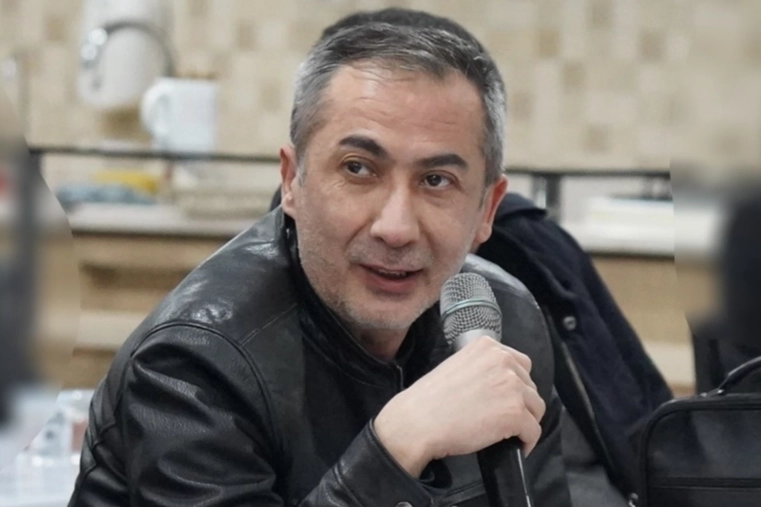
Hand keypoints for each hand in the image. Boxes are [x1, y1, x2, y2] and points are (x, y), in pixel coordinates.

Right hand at [373, 336, 545, 476]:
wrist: (418, 421)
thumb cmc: (430, 399)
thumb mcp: (457, 365)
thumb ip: (482, 367)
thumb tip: (499, 385)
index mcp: (488, 346)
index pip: (520, 364)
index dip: (516, 384)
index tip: (507, 398)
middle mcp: (503, 361)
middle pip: (530, 386)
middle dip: (521, 403)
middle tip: (504, 418)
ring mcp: (512, 386)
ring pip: (536, 408)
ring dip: (525, 421)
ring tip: (509, 433)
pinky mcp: (515, 413)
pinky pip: (533, 431)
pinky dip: (527, 442)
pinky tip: (516, 447)